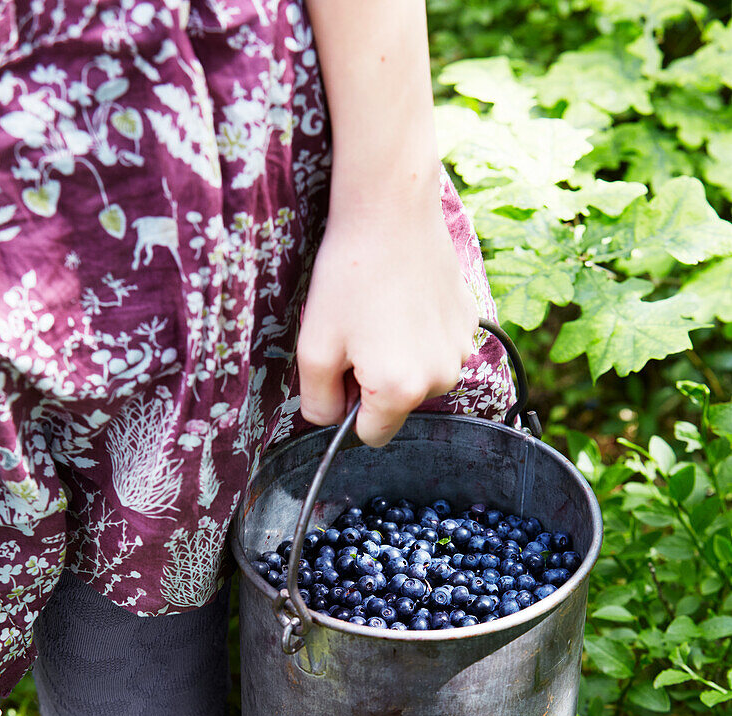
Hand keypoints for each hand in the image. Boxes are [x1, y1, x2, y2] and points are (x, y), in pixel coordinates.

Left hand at [297, 189, 478, 446]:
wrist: (391, 212)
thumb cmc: (348, 278)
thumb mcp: (312, 349)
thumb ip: (318, 401)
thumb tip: (329, 421)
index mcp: (399, 391)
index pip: (371, 436)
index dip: (350, 409)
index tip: (342, 371)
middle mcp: (440, 380)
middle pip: (397, 406)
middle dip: (376, 383)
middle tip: (359, 332)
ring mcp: (461, 352)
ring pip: (420, 378)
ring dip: (400, 359)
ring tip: (382, 313)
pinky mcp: (471, 325)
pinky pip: (438, 349)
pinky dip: (421, 335)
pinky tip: (405, 299)